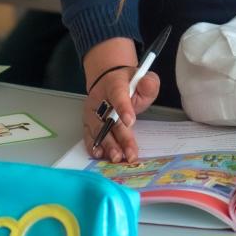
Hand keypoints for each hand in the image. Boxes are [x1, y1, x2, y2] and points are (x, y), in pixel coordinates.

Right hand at [83, 38, 159, 162]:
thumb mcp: (143, 78)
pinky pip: (89, 135)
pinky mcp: (88, 123)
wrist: (108, 81)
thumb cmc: (128, 84)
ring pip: (99, 130)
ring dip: (108, 145)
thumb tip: (146, 84)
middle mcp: (99, 99)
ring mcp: (92, 112)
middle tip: (129, 153)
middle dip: (120, 137)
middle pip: (110, 119)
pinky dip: (93, 146)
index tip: (130, 121)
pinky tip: (100, 154)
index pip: (118, 95)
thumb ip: (148, 83)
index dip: (123, 108)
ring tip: (116, 157)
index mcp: (114, 84)